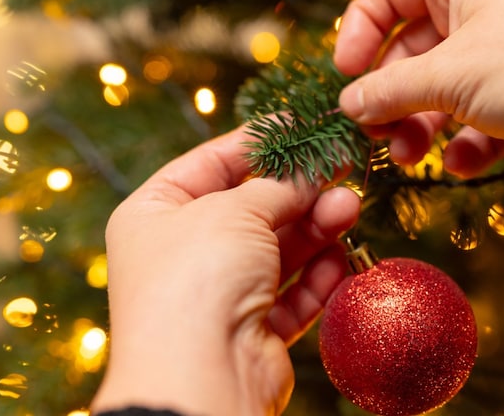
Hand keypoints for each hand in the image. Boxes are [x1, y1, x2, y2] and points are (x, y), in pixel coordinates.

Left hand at [91, 127, 359, 415]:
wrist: (198, 378)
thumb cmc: (196, 280)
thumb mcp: (234, 210)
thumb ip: (279, 185)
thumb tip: (314, 166)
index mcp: (155, 213)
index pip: (212, 163)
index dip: (260, 143)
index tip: (305, 125)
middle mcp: (183, 252)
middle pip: (253, 207)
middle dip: (300, 190)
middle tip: (344, 168)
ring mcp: (217, 294)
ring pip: (279, 250)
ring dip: (317, 228)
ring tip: (349, 209)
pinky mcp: (252, 332)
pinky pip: (291, 295)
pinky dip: (317, 277)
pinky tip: (339, 258)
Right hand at [334, 0, 503, 225]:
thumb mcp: (448, 75)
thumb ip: (389, 89)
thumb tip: (348, 104)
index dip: (361, 29)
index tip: (345, 72)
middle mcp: (483, 16)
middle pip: (412, 51)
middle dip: (390, 95)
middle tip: (373, 133)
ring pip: (441, 94)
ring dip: (420, 128)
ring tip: (410, 158)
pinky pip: (478, 125)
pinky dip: (466, 147)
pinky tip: (464, 164)